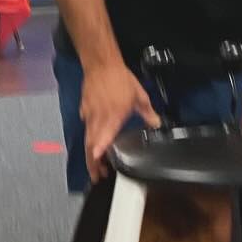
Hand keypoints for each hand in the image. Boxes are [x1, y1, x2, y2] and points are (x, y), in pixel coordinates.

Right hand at [81, 62, 158, 182]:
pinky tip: (95, 144)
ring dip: (91, 155)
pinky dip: (90, 140)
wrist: (101, 64)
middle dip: (93, 163)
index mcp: (113, 115)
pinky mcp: (84, 111)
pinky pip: (87, 128)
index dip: (99, 151)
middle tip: (98, 177)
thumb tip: (157, 124)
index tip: (98, 163)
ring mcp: (89, 115)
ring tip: (97, 167)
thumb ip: (148, 113)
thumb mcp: (140, 96)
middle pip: (91, 145)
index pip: (103, 137)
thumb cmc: (120, 79)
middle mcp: (98, 118)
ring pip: (87, 139)